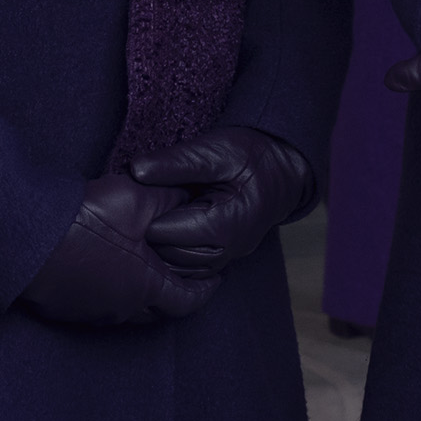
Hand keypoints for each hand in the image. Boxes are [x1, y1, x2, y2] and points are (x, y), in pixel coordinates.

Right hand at [20, 174, 220, 327]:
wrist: (24, 234)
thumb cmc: (85, 220)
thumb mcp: (137, 199)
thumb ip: (169, 199)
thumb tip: (190, 196)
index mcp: (146, 286)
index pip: (187, 301)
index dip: (204, 291)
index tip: (213, 280)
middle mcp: (121, 308)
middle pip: (157, 310)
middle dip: (173, 294)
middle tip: (180, 275)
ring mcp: (90, 312)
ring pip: (125, 310)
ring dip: (138, 294)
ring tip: (142, 270)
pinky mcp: (63, 309)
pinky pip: (95, 307)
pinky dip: (108, 293)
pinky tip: (103, 271)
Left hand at [128, 126, 317, 273]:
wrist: (284, 170)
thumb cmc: (252, 157)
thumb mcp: (215, 150)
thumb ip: (175, 162)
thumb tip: (135, 170)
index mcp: (225, 223)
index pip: (166, 233)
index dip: (148, 214)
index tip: (141, 196)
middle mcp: (227, 248)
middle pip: (169, 256)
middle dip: (151, 234)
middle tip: (141, 207)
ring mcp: (227, 257)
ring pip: (179, 270)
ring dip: (161, 248)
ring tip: (153, 219)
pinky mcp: (223, 258)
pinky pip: (192, 271)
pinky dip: (175, 257)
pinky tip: (167, 234)